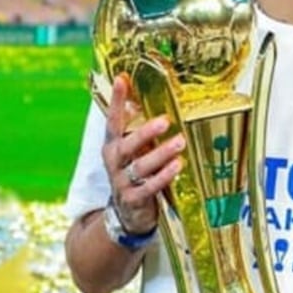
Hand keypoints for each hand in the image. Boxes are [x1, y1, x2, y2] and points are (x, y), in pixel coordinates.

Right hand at [102, 75, 183, 232]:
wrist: (127, 213)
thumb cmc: (134, 174)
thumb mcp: (133, 151)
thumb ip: (138, 129)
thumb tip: (144, 98)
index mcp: (113, 145)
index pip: (113, 120)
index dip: (116, 100)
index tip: (122, 79)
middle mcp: (115, 161)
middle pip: (128, 144)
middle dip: (146, 132)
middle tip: (165, 121)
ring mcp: (122, 181)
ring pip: (141, 166)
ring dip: (161, 153)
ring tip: (180, 142)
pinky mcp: (133, 199)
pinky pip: (149, 187)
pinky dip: (164, 176)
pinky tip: (178, 166)